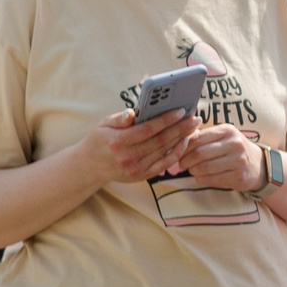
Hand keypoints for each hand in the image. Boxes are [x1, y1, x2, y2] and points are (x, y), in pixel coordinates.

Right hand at [76, 108, 195, 184]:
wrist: (91, 166)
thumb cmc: (99, 139)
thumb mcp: (103, 124)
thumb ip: (119, 118)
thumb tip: (132, 112)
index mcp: (117, 141)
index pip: (147, 129)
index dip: (166, 120)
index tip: (181, 111)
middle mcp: (127, 157)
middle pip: (160, 141)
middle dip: (180, 128)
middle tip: (195, 118)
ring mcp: (136, 169)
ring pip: (164, 152)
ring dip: (182, 139)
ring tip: (193, 127)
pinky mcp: (142, 176)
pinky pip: (165, 164)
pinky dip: (177, 153)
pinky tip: (185, 141)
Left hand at [167, 124, 263, 190]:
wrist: (259, 166)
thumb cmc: (233, 151)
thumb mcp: (222, 138)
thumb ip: (201, 137)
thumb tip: (175, 142)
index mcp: (227, 130)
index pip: (197, 137)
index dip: (183, 147)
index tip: (176, 153)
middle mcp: (234, 143)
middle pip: (199, 153)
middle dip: (185, 161)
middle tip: (179, 166)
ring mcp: (238, 160)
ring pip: (204, 167)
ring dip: (193, 171)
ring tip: (192, 171)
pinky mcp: (239, 176)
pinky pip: (212, 179)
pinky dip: (202, 179)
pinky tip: (202, 177)